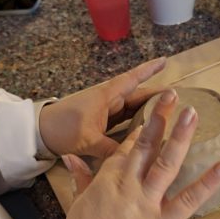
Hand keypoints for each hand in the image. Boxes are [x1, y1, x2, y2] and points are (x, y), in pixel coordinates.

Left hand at [39, 57, 166, 158]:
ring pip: (133, 109)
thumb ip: (110, 148)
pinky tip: (147, 129)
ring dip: (148, 110)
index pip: (132, 80)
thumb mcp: (87, 139)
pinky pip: (125, 120)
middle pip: (137, 96)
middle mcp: (109, 100)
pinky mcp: (102, 122)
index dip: (149, 70)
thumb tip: (132, 157)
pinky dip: (136, 122)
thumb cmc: (62, 128)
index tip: (165, 61)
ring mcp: (106, 111)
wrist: (40, 132)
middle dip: (157, 96)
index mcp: (106, 97)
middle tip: (179, 100)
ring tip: (169, 114)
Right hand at [57, 89, 219, 218]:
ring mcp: (150, 203)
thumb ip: (79, 179)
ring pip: (166, 163)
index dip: (139, 132)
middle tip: (172, 96)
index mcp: (107, 182)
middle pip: (145, 146)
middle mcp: (129, 186)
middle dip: (159, 119)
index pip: (125, 149)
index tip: (150, 118)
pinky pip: (189, 199)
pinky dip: (207, 182)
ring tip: (192, 113)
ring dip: (180, 137)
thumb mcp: (77, 207)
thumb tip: (72, 156)